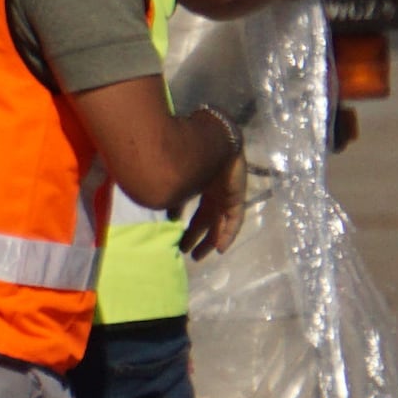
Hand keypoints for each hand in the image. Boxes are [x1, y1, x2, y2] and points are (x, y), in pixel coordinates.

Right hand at [183, 121, 251, 258]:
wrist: (210, 142)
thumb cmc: (187, 158)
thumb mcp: (175, 181)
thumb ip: (171, 197)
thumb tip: (160, 211)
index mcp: (199, 183)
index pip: (193, 208)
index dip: (185, 223)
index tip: (175, 237)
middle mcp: (214, 190)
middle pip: (206, 218)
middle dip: (194, 235)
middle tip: (183, 250)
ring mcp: (227, 194)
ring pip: (219, 222)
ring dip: (209, 239)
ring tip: (197, 256)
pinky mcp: (237, 197)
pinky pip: (235, 221)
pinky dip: (227, 235)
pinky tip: (219, 249)